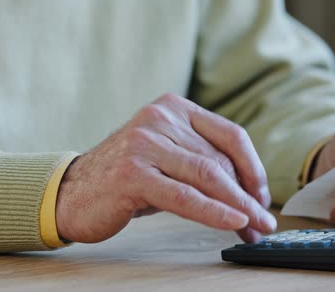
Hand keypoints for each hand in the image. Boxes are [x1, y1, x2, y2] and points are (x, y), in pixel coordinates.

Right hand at [56, 93, 275, 243]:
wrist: (71, 192)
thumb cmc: (126, 178)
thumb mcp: (169, 160)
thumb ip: (204, 164)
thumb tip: (250, 194)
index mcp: (174, 107)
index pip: (230, 135)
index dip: (254, 168)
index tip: (263, 196)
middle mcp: (160, 117)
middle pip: (221, 159)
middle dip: (247, 196)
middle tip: (262, 222)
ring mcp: (145, 143)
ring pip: (208, 176)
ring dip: (239, 206)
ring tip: (256, 228)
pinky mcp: (133, 173)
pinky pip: (186, 196)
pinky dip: (215, 212)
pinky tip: (235, 223)